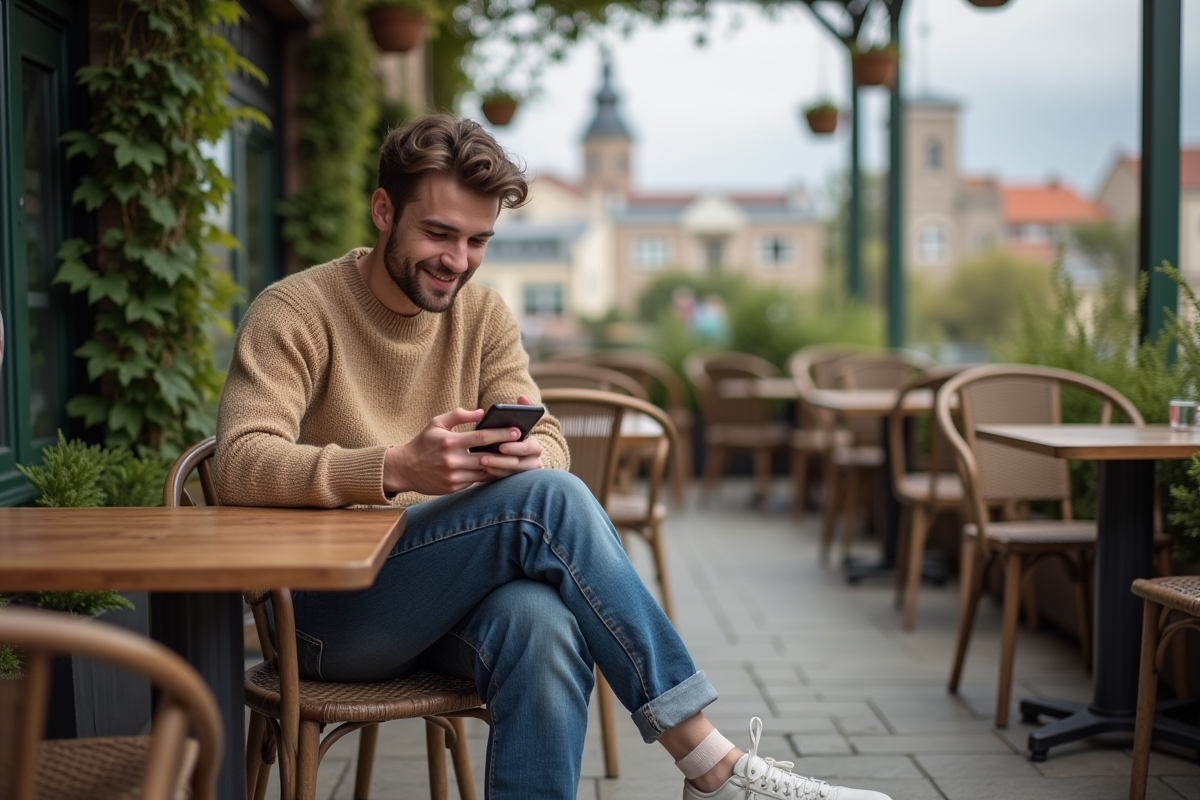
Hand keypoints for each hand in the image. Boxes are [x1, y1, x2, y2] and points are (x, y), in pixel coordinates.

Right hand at [383, 407, 526, 495]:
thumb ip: (458, 415)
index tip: (517, 431)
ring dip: (502, 466)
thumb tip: (481, 412)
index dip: (501, 434)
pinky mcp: (453, 488)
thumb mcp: (436, 423)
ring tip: (517, 459)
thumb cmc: (423, 443)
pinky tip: (501, 470)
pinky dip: (489, 475)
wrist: (404, 469)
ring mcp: (453, 476)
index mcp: (449, 442)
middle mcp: (452, 460)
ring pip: (485, 472)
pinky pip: (477, 481)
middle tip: (523, 446)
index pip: (481, 437)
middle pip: (487, 457)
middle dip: (507, 452)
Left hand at [477, 395, 543, 478]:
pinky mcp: (515, 479)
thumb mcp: (520, 420)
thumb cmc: (515, 432)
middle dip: (501, 461)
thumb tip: (522, 398)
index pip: (528, 448)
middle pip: (519, 464)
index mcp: (535, 445)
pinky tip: (482, 470)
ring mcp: (525, 473)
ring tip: (480, 463)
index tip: (500, 446)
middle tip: (483, 457)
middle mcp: (534, 461)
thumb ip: (523, 409)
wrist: (518, 452)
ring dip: (495, 468)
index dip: (515, 448)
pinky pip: (505, 479)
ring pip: (510, 473)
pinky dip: (494, 475)